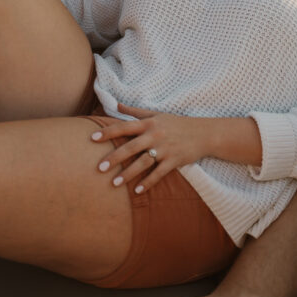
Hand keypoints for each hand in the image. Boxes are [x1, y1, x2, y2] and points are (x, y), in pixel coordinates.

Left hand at [91, 105, 208, 193]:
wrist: (204, 133)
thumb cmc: (177, 123)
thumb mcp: (157, 114)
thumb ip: (134, 112)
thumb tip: (116, 105)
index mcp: (149, 123)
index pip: (124, 127)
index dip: (108, 132)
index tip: (92, 138)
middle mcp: (155, 135)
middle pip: (131, 147)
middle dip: (114, 157)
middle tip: (99, 167)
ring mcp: (165, 149)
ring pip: (143, 162)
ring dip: (128, 174)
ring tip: (114, 183)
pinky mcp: (175, 161)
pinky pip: (159, 173)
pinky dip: (148, 182)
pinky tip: (137, 191)